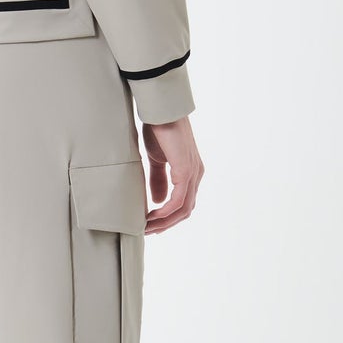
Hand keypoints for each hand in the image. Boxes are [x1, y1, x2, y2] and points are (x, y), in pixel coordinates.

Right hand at [143, 117, 203, 233]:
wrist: (161, 111)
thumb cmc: (159, 130)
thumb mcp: (157, 159)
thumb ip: (158, 180)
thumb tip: (157, 200)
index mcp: (191, 172)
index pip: (184, 203)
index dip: (168, 217)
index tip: (150, 224)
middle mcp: (196, 175)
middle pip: (185, 211)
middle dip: (166, 224)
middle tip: (147, 231)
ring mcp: (193, 173)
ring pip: (183, 209)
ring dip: (164, 221)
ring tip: (146, 226)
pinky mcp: (186, 171)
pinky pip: (179, 200)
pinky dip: (165, 211)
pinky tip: (153, 214)